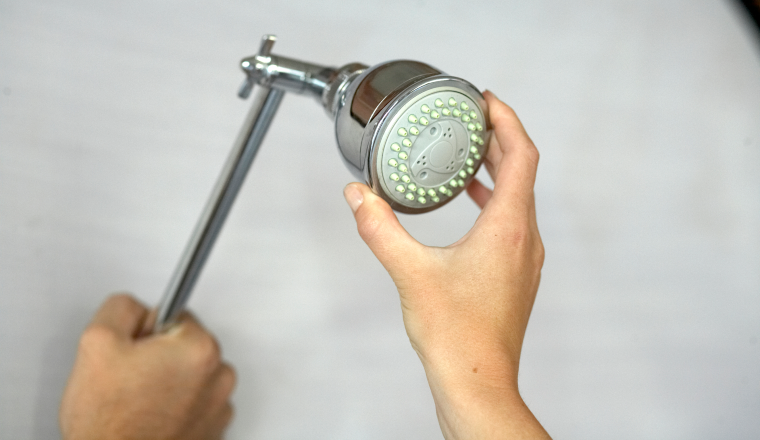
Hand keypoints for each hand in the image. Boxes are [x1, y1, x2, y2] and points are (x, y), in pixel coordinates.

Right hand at [59, 294, 235, 439]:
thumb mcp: (97, 342)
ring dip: (171, 382)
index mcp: (198, 348)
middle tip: (132, 380)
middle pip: (187, 345)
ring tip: (141, 403)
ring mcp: (220, 405)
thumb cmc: (108, 422)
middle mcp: (219, 376)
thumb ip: (122, 307)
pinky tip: (154, 418)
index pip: (175, 315)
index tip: (136, 352)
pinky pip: (198, 403)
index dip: (146, 332)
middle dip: (160, 356)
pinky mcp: (215, 429)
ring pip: (193, 375)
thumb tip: (138, 308)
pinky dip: (179, 407)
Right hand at [343, 91, 548, 438]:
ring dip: (498, 170)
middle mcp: (525, 238)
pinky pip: (514, 221)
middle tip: (472, 119)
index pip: (521, 154)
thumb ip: (379, 227)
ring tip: (469, 154)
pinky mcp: (516, 274)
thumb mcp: (409, 272)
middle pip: (522, 171)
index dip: (506, 120)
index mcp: (508, 227)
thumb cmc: (456, 335)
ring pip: (520, 197)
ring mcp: (524, 258)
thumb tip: (358, 196)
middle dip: (498, 139)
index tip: (486, 100)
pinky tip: (472, 205)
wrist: (477, 382)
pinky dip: (496, 200)